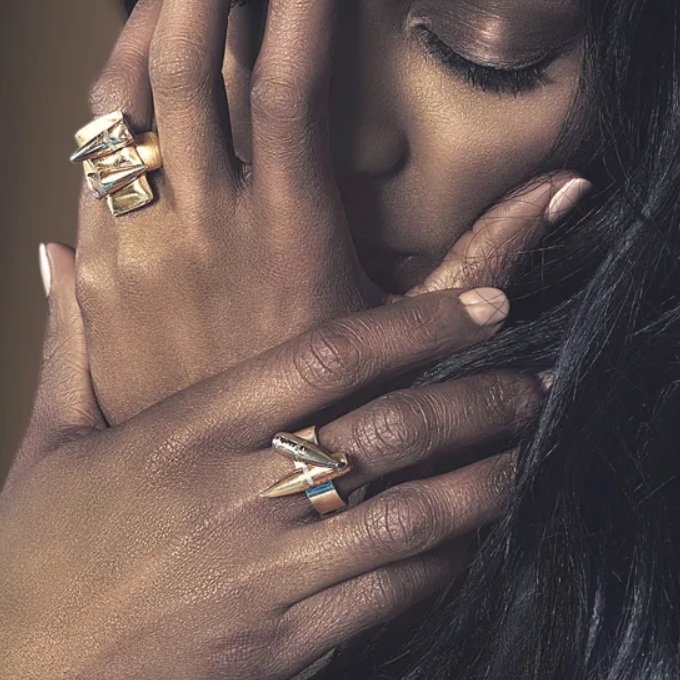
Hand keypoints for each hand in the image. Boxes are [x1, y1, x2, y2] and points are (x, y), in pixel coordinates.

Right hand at [2, 245, 540, 679]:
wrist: (19, 676)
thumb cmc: (33, 558)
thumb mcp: (49, 443)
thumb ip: (68, 345)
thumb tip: (54, 255)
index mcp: (188, 430)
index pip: (331, 355)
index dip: (421, 325)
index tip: (485, 306)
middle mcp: (240, 493)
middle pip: (391, 433)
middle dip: (478, 404)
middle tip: (533, 384)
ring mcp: (268, 571)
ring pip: (410, 518)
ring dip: (483, 483)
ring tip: (529, 453)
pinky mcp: (283, 641)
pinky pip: (387, 593)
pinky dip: (442, 561)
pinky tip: (474, 535)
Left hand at [76, 0, 585, 423]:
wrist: (227, 495)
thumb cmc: (324, 412)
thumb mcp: (411, 331)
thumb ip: (485, 252)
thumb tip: (562, 190)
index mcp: (290, 234)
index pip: (292, 84)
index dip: (302, 6)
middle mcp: (206, 234)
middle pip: (191, 71)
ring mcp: (142, 255)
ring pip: (124, 112)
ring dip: (146, 40)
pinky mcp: (102, 283)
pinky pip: (91, 176)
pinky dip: (105, 118)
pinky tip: (124, 90)